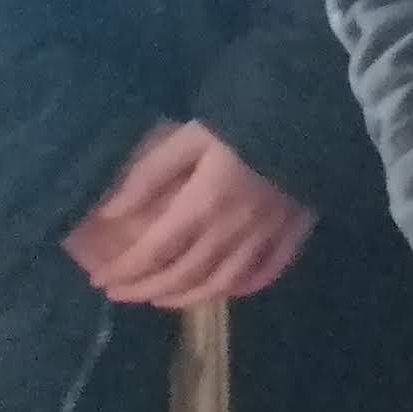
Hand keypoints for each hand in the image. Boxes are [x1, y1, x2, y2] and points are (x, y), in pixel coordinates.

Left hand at [64, 121, 314, 309]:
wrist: (310, 112)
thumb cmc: (244, 119)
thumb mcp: (189, 137)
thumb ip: (150, 175)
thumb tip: (110, 212)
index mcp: (203, 204)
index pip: (155, 251)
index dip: (126, 270)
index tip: (102, 279)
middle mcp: (232, 230)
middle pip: (183, 274)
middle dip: (146, 289)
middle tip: (121, 294)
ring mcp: (266, 236)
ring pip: (221, 283)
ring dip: (187, 298)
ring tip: (163, 300)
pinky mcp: (294, 233)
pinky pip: (266, 272)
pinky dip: (243, 288)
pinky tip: (224, 289)